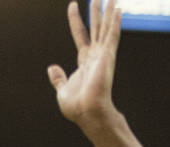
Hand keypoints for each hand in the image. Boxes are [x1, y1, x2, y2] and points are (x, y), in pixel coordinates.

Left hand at [47, 0, 122, 128]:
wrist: (87, 113)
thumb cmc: (77, 107)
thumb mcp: (62, 89)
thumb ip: (58, 78)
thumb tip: (52, 67)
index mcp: (84, 62)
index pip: (80, 35)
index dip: (76, 20)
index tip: (72, 5)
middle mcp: (95, 56)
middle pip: (95, 28)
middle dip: (95, 12)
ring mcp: (103, 56)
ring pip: (105, 28)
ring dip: (108, 12)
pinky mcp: (107, 58)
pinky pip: (112, 36)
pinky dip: (115, 23)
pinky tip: (117, 10)